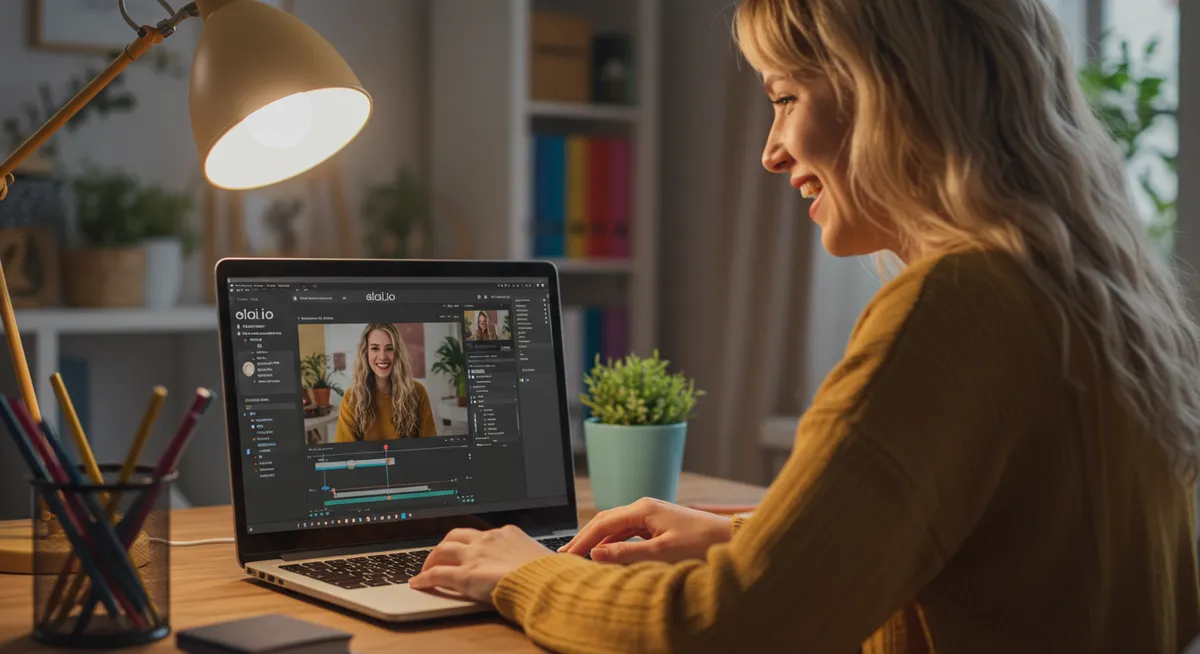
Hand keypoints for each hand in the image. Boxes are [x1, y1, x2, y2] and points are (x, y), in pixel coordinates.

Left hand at [409, 525, 553, 601]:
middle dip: (446, 544)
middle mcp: (488, 539)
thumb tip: (537, 563)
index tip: (467, 548)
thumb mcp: (541, 556)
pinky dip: (425, 578)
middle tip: (440, 555)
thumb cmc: (548, 573)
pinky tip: (418, 583)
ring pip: (443, 550)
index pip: (482, 533)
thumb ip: (531, 557)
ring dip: (432, 558)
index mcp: (508, 533)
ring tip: (426, 567)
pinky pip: (437, 574)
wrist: (544, 582)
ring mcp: (474, 555)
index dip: (470, 542)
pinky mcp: (465, 575)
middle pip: (457, 535)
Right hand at [561, 497, 732, 563]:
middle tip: (564, 556)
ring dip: (598, 541)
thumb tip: (595, 554)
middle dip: (584, 538)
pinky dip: (613, 543)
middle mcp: (643, 508)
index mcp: (642, 509)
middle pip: (605, 522)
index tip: (566, 556)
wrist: (729, 538)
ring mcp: (650, 515)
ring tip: (579, 556)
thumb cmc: (700, 544)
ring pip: (615, 527)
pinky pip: (627, 533)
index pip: (602, 524)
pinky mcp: (657, 525)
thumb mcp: (661, 552)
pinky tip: (606, 555)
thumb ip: (627, 553)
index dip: (582, 540)